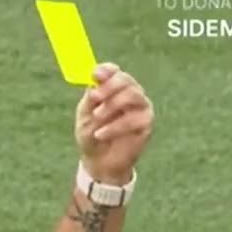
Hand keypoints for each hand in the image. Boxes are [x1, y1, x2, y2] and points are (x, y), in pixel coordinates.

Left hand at [74, 63, 153, 184]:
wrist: (99, 162)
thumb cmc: (92, 135)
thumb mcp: (85, 115)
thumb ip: (91, 99)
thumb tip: (94, 83)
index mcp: (113, 88)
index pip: (114, 71)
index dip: (106, 70)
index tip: (95, 74)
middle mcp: (130, 93)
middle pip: (126, 80)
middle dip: (109, 86)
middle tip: (95, 96)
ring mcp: (141, 107)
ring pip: (133, 95)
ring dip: (112, 105)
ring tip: (97, 117)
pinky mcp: (146, 123)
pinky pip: (134, 119)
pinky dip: (115, 126)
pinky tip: (101, 134)